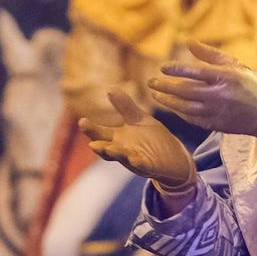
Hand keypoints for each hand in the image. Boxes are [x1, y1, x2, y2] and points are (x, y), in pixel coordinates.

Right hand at [79, 90, 197, 193]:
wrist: (175, 158)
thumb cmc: (153, 139)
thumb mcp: (139, 120)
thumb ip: (125, 107)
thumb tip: (110, 88)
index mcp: (119, 138)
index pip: (101, 134)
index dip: (91, 129)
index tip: (81, 121)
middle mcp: (123, 150)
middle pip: (107, 148)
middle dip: (99, 145)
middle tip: (91, 142)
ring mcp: (135, 160)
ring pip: (122, 157)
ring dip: (115, 154)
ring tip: (108, 148)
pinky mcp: (150, 167)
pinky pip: (142, 166)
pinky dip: (137, 163)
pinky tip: (134, 158)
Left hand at [148, 42, 256, 149]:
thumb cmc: (249, 84)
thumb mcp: (234, 65)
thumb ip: (210, 54)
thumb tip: (189, 42)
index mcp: (225, 77)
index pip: (196, 72)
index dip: (177, 69)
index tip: (162, 67)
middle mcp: (220, 95)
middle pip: (185, 91)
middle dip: (165, 87)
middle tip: (151, 82)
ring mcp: (217, 112)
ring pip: (184, 107)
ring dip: (167, 101)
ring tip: (155, 94)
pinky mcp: (215, 124)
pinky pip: (191, 118)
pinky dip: (178, 111)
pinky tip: (170, 105)